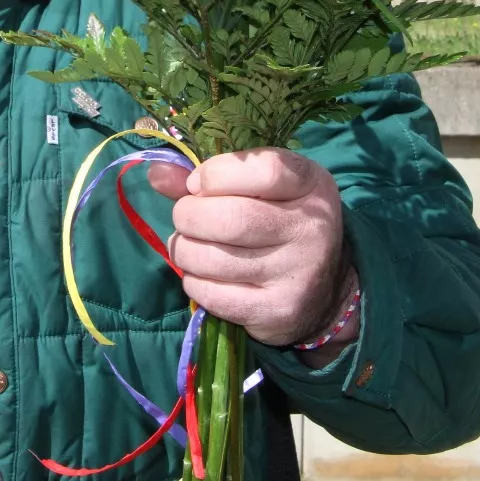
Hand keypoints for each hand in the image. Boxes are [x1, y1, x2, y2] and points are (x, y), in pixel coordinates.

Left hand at [149, 147, 348, 347]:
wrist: (323, 291)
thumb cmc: (278, 223)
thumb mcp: (258, 188)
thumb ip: (208, 178)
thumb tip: (156, 173)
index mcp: (309, 184)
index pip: (263, 169)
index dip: (215, 174)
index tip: (197, 183)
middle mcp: (310, 227)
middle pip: (228, 218)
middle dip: (188, 216)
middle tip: (186, 218)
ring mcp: (298, 272)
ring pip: (212, 258)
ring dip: (184, 251)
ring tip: (189, 247)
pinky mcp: (279, 311)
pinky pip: (213, 295)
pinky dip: (194, 282)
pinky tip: (203, 275)